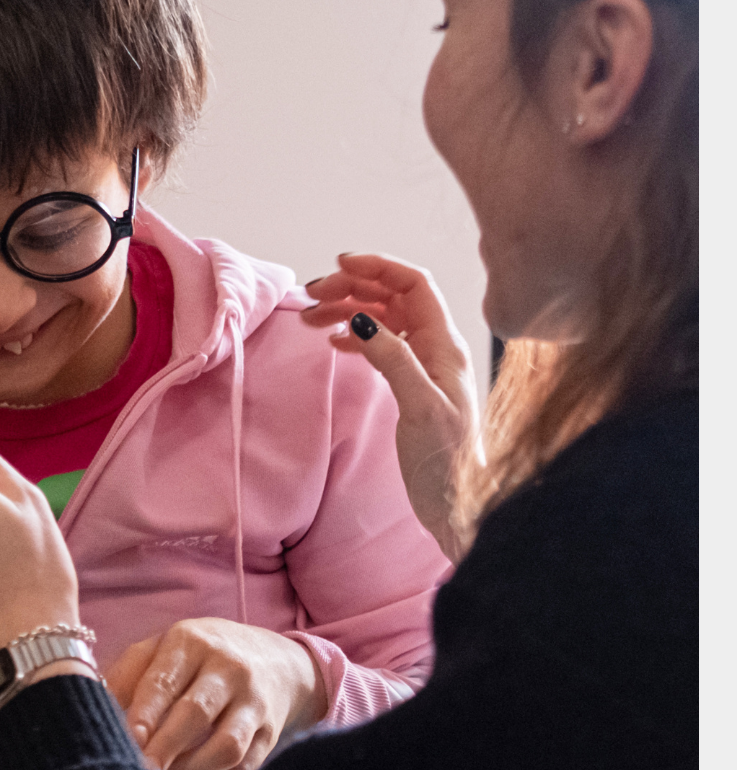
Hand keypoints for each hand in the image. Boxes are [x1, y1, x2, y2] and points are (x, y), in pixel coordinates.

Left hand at [105, 619, 325, 769]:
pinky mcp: (271, 734)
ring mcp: (254, 702)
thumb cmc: (199, 657)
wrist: (273, 659)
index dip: (145, 714)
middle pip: (196, 713)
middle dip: (165, 749)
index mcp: (191, 643)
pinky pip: (245, 769)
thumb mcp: (165, 648)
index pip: (165, 680)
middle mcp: (227, 669)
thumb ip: (129, 673)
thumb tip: (95, 708)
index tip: (127, 742)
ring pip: (227, 746)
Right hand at [301, 253, 478, 560]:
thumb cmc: (446, 463)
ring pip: (383, 320)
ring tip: (310, 319)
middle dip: (353, 288)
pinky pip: (381, 346)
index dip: (377, 267)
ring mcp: (425, 366)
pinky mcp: (412, 386)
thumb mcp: (419, 408)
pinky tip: (333, 343)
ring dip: (348, 312)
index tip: (338, 265)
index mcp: (444, 345)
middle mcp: (437, 348)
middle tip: (312, 297)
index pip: (412, 285)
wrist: (459, 504)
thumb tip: (361, 319)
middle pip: (393, 297)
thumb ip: (393, 359)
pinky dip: (354, 338)